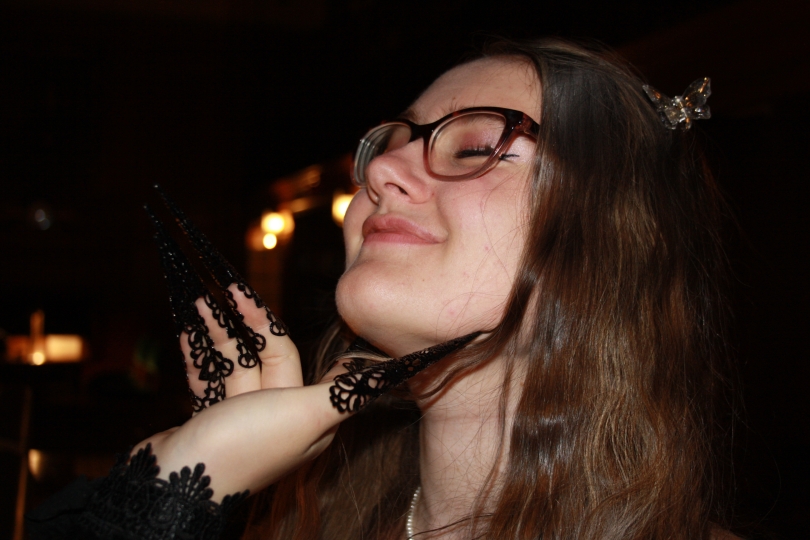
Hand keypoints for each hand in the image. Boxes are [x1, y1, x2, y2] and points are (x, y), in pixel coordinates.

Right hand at [139, 189, 477, 501]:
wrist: (174, 484)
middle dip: (247, 322)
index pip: (304, 362)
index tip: (268, 301)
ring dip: (219, 333)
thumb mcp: (306, 415)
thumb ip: (347, 392)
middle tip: (228, 289)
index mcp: (309, 418)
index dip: (283, 330)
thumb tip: (394, 372)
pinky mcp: (212, 423)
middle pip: (267, 356)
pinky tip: (187, 332)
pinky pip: (210, 379)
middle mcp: (279, 418)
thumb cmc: (244, 447)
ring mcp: (243, 420)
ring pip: (235, 364)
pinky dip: (200, 356)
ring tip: (199, 301)